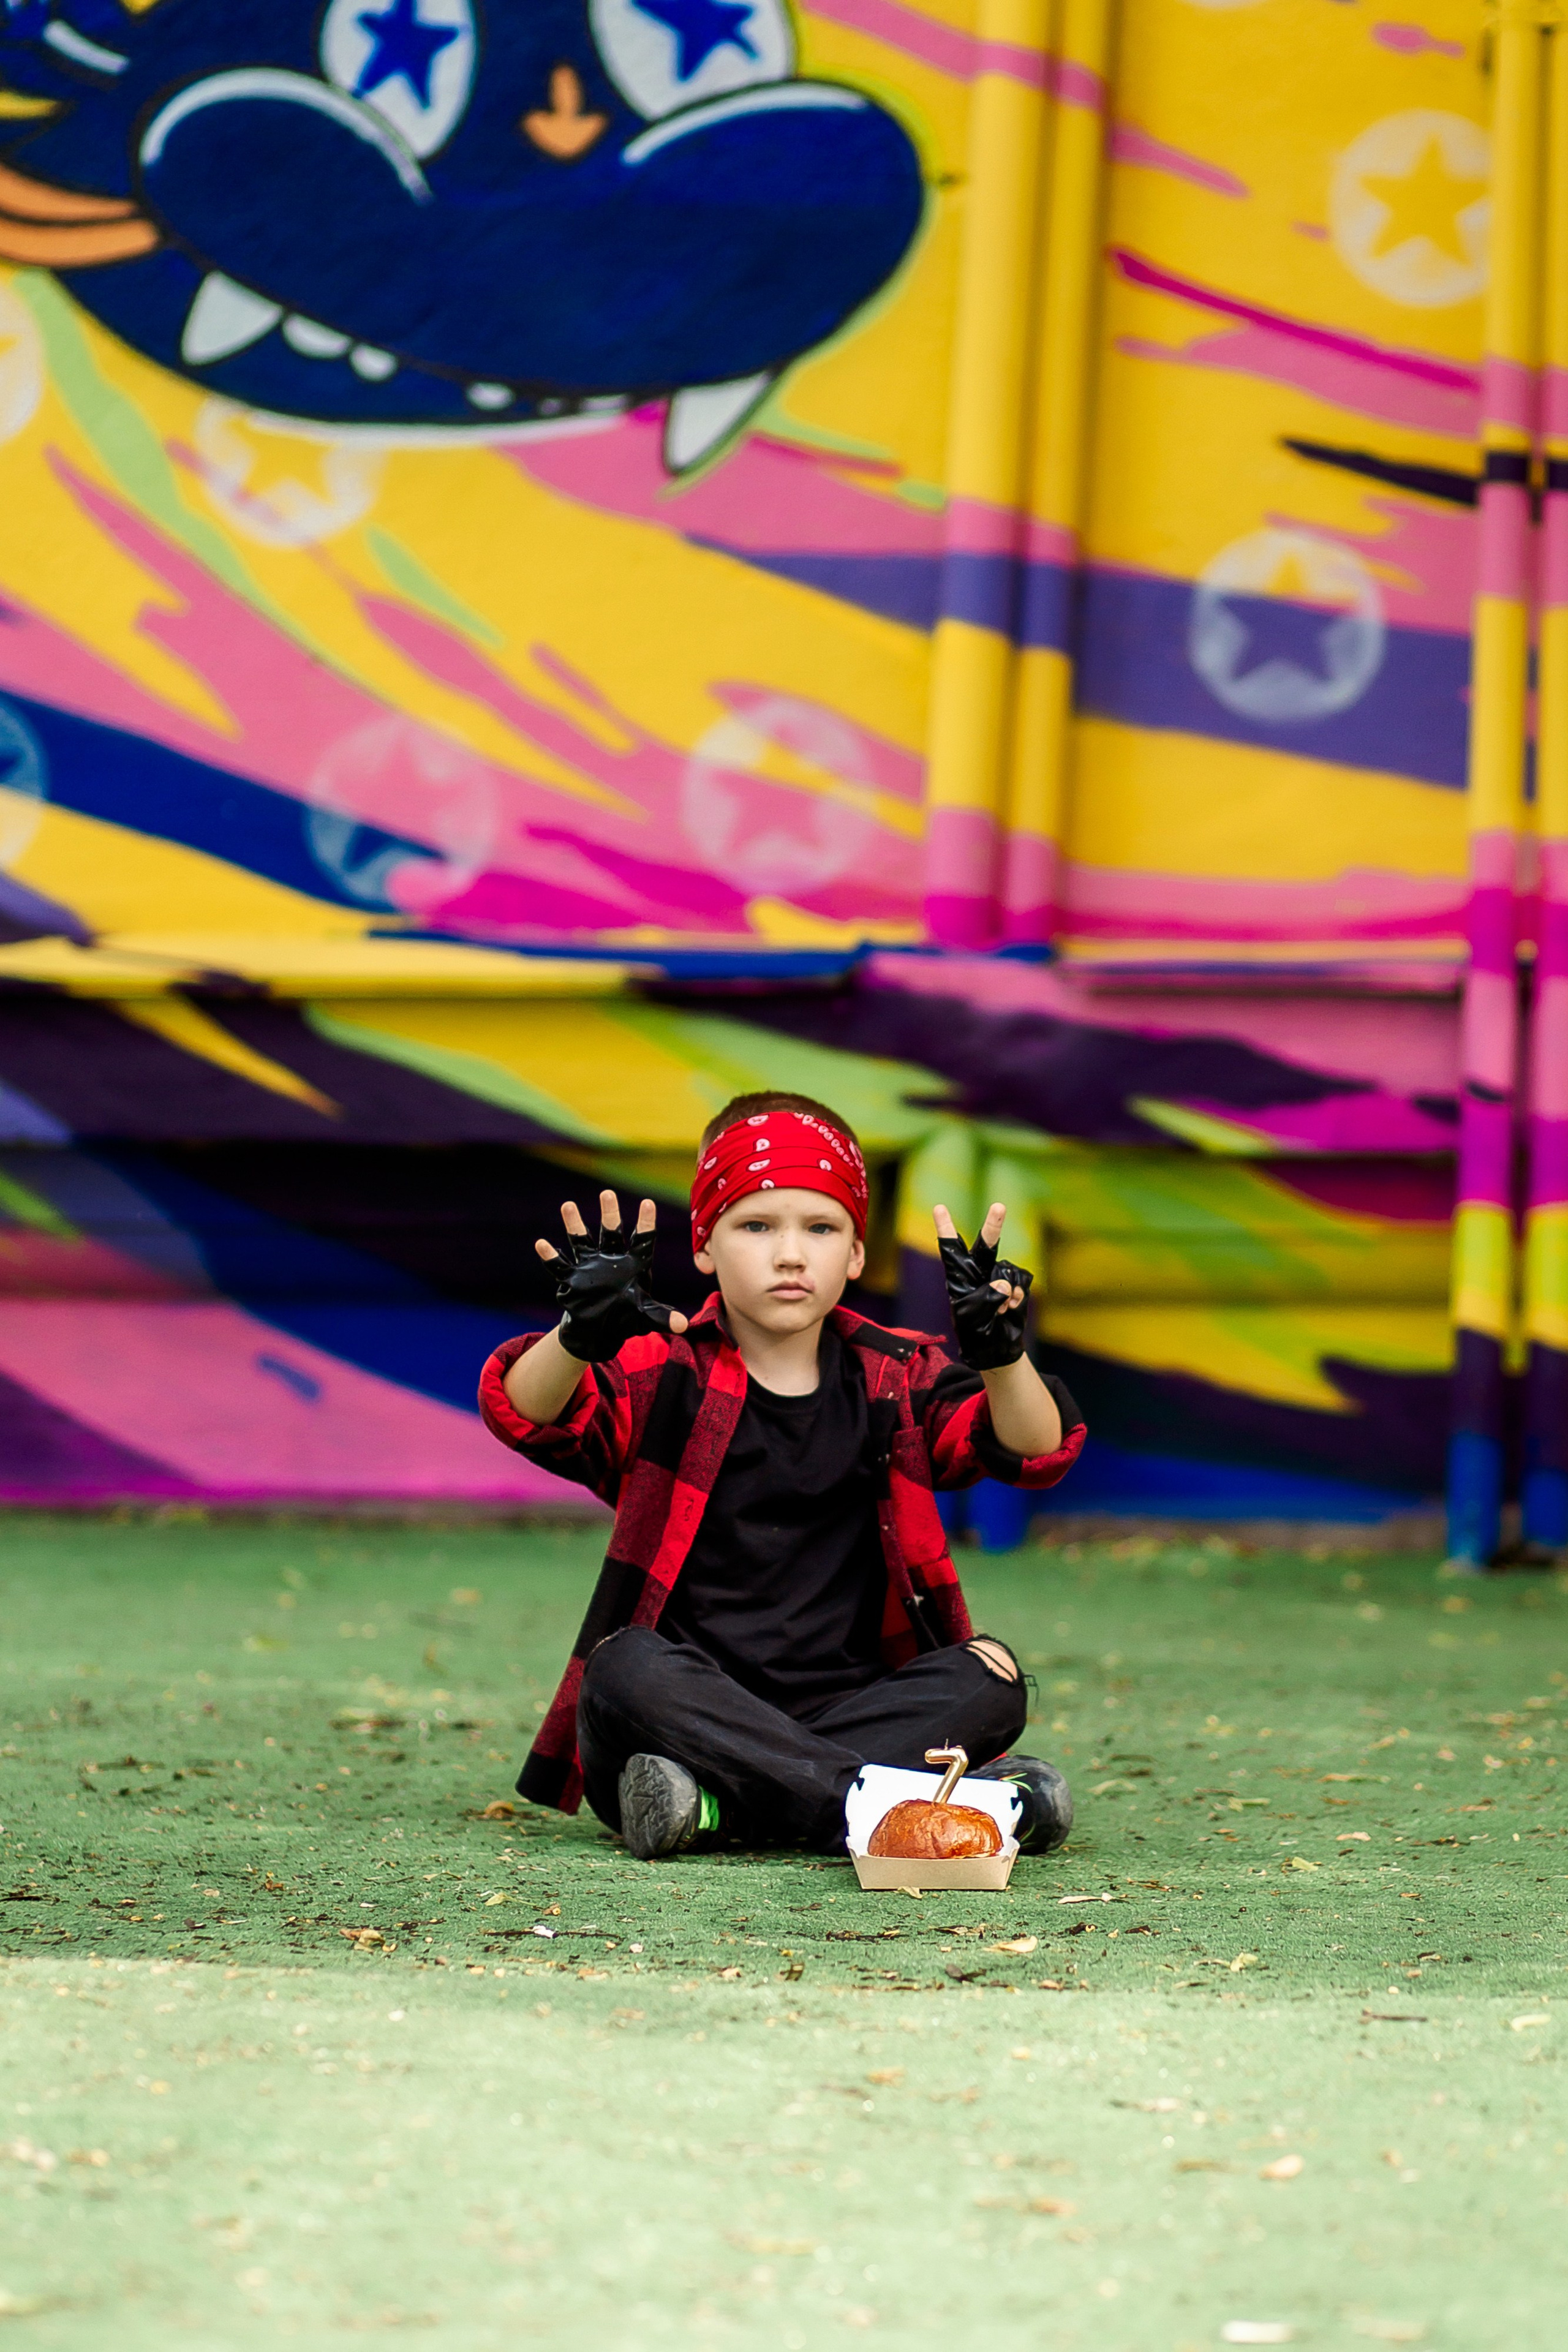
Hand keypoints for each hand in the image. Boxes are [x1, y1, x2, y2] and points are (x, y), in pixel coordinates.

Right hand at [537, 1192, 689, 1362]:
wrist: (601, 1330)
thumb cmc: (627, 1317)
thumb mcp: (646, 1316)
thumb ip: (662, 1316)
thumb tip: (682, 1325)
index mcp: (634, 1264)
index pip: (642, 1240)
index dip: (645, 1222)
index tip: (648, 1202)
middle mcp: (612, 1259)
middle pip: (611, 1232)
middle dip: (609, 1214)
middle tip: (608, 1193)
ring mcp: (590, 1266)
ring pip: (582, 1241)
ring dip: (575, 1224)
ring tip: (568, 1205)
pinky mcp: (572, 1278)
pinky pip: (559, 1265)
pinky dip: (550, 1256)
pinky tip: (541, 1243)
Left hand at [932, 1201, 1031, 1369]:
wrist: (995, 1347)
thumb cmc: (975, 1331)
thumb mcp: (973, 1316)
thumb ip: (988, 1297)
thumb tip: (1004, 1282)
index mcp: (959, 1277)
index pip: (950, 1249)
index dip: (945, 1227)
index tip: (939, 1207)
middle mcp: (978, 1272)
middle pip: (986, 1245)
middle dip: (993, 1226)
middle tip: (999, 1206)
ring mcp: (999, 1276)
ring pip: (1007, 1271)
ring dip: (1005, 1294)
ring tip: (998, 1311)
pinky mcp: (1016, 1284)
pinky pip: (1020, 1282)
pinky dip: (1017, 1297)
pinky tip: (1009, 1309)